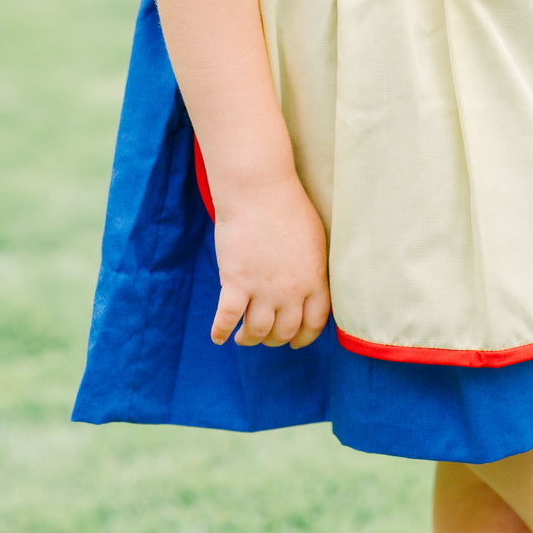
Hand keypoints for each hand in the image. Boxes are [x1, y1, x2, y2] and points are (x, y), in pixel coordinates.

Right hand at [209, 172, 330, 349]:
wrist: (259, 191)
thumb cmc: (288, 207)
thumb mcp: (314, 240)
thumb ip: (313, 268)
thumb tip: (311, 285)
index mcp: (314, 279)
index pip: (315, 322)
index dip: (304, 337)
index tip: (295, 342)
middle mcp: (291, 291)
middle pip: (284, 330)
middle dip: (274, 339)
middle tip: (265, 337)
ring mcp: (262, 289)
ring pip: (257, 331)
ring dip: (249, 339)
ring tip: (243, 338)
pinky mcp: (235, 282)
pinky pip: (226, 319)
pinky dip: (220, 332)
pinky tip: (218, 336)